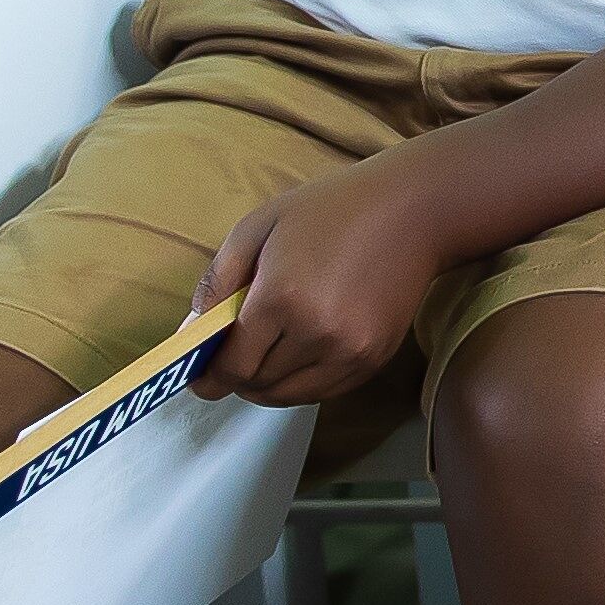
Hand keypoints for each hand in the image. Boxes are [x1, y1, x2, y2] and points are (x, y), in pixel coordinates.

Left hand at [188, 160, 451, 405]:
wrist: (414, 211)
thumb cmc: (332, 209)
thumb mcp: (260, 226)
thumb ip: (218, 280)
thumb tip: (189, 333)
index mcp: (281, 298)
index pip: (232, 366)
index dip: (209, 378)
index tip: (199, 378)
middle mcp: (316, 333)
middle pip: (258, 384)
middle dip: (237, 377)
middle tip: (232, 358)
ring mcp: (350, 351)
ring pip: (289, 395)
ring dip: (267, 385)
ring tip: (264, 358)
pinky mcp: (374, 359)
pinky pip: (323, 392)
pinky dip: (301, 383)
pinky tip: (298, 355)